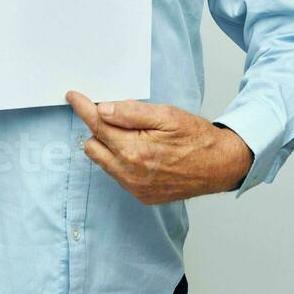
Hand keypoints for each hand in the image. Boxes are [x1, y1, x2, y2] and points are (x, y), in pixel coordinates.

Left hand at [65, 91, 253, 203]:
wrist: (220, 165)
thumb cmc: (196, 137)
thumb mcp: (166, 115)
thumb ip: (131, 112)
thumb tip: (103, 109)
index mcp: (134, 150)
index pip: (97, 125)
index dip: (83, 108)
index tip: (73, 97)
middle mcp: (130, 173)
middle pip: (93, 145)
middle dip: (99, 128)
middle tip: (117, 116)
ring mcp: (135, 188)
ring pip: (103, 161)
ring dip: (110, 145)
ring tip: (135, 135)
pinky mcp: (142, 196)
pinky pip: (118, 174)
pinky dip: (121, 160)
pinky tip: (141, 151)